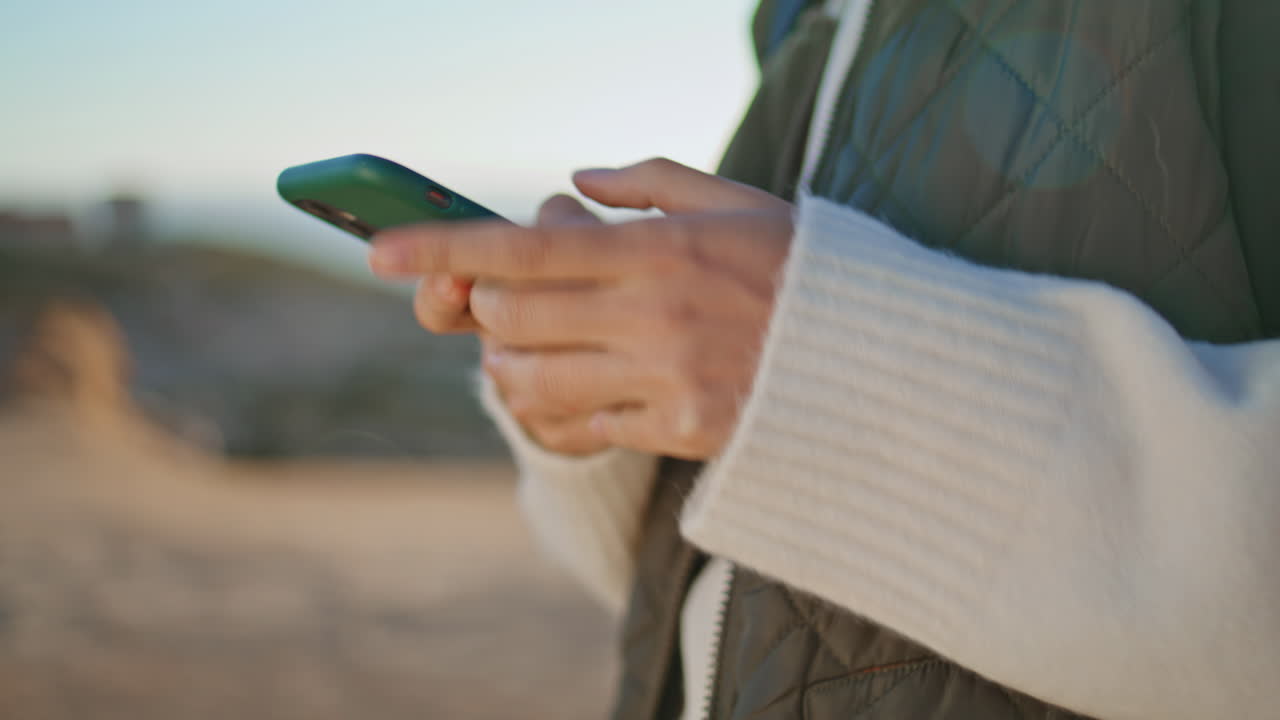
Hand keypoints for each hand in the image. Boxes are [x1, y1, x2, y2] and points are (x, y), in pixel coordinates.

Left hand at [372, 158, 793, 459]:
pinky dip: (567, 407)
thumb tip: (576, 180)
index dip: (439, 249)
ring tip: (529, 352)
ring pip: (534, 380)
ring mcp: (666, 379)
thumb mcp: (738, 200)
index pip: (523, 247)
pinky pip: (588, 424)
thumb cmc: (801, 269)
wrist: (881, 363)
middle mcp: (653, 314)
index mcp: (659, 248)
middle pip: (512, 317)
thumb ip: (651, 181)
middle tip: (498, 302)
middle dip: (485, 309)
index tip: (377, 253)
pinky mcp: (680, 431)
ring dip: (511, 365)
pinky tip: (586, 388)